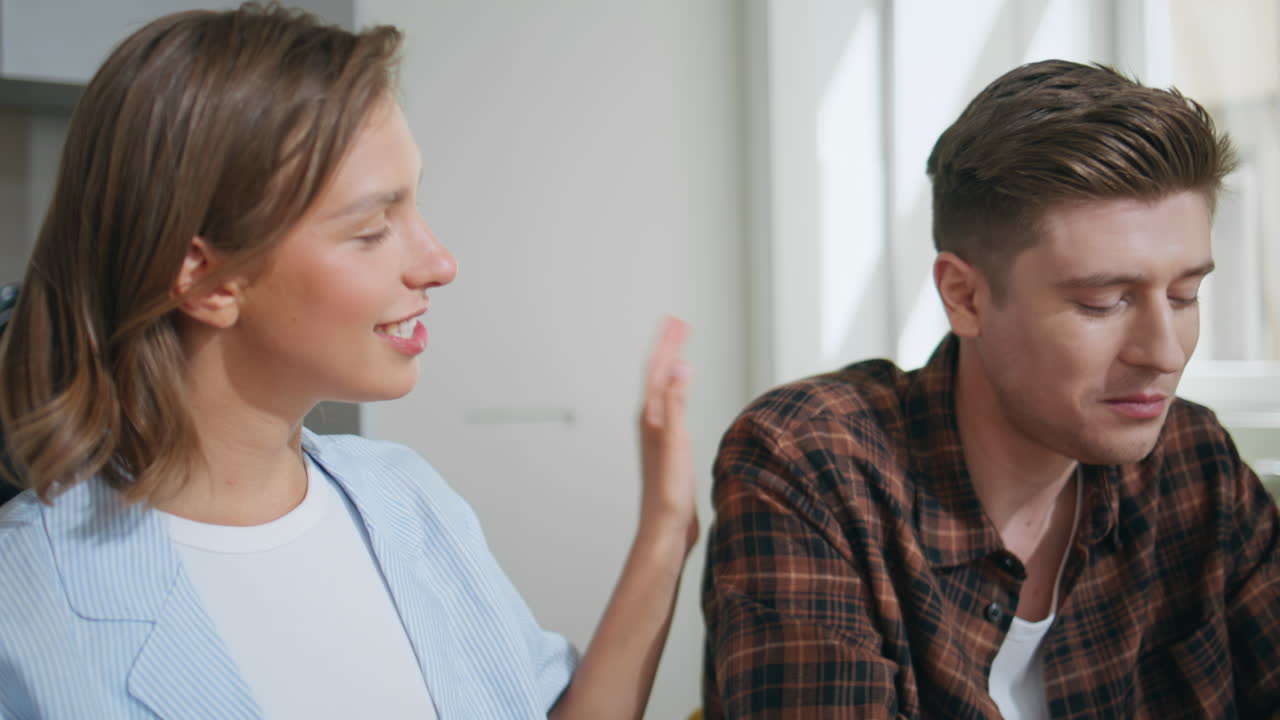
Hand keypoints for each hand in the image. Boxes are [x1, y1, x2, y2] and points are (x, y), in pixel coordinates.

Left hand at [638, 316, 697, 553]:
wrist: (665, 528)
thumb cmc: (668, 492)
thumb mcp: (675, 442)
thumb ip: (676, 403)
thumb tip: (679, 366)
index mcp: (650, 417)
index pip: (658, 369)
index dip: (667, 343)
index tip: (676, 320)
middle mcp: (650, 422)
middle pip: (658, 375)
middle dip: (668, 347)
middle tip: (678, 323)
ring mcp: (657, 434)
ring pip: (663, 389)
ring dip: (671, 366)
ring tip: (680, 348)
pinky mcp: (667, 447)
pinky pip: (670, 406)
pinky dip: (677, 390)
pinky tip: (681, 395)